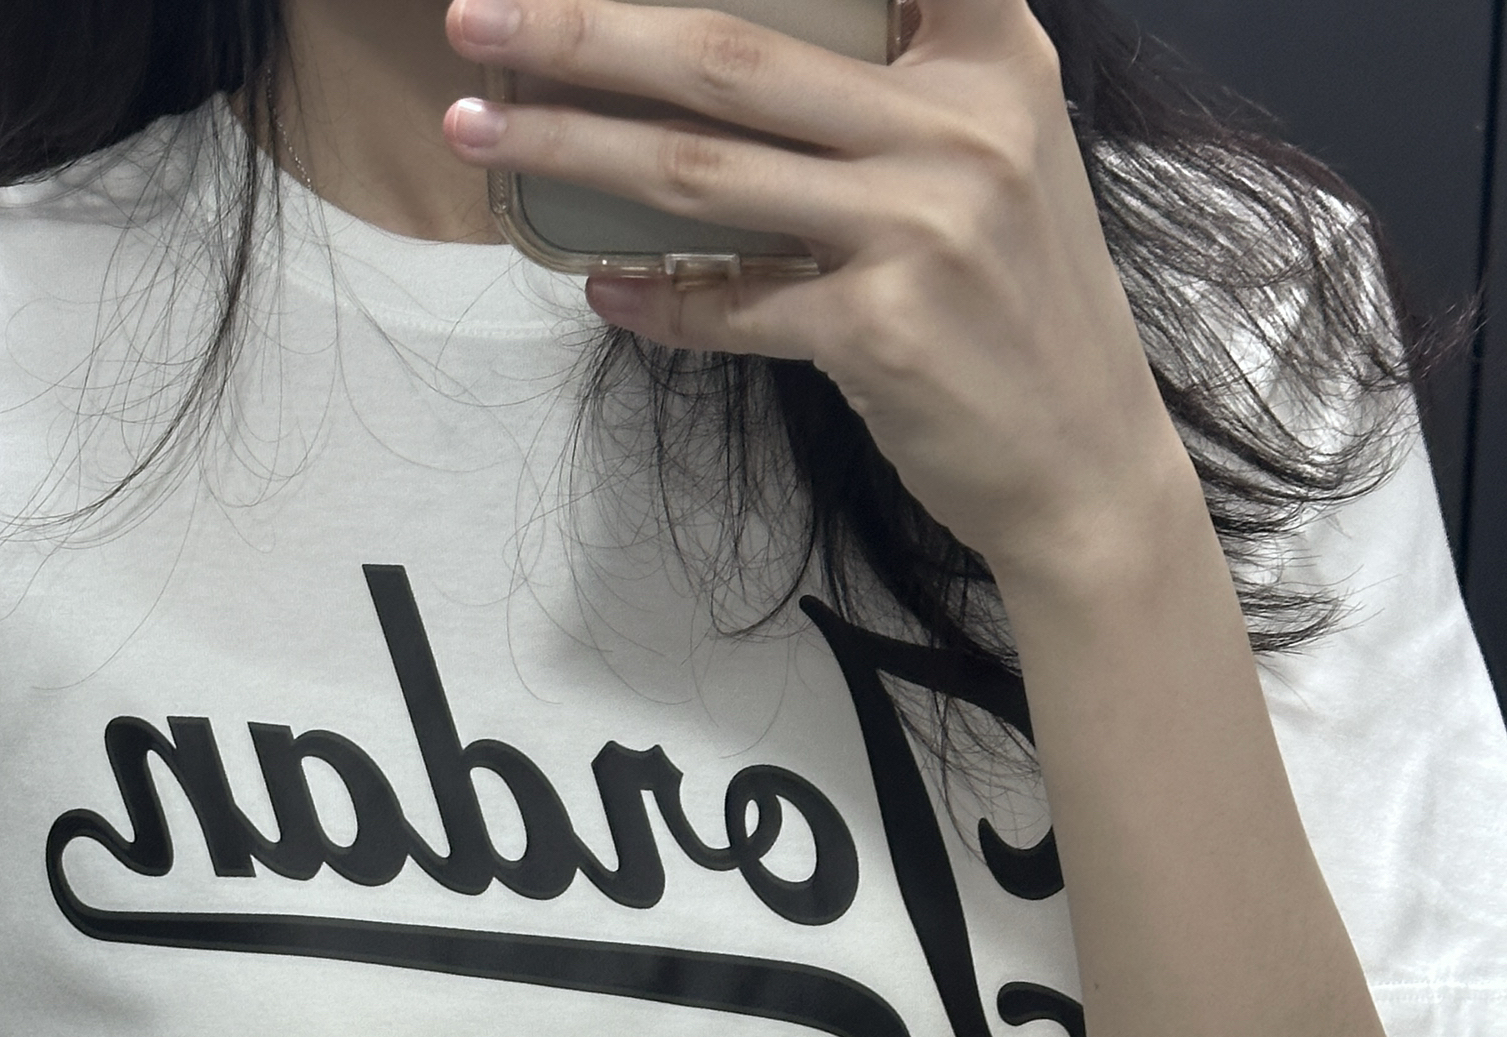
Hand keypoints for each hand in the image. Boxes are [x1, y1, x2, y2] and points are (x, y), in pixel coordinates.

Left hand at [443, 0, 1192, 589]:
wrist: (1084, 466)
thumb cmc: (1022, 309)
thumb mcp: (1002, 154)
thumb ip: (904, 86)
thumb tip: (736, 61)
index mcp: (989, 55)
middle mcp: (958, 123)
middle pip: (727, 52)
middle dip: (583, 28)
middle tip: (477, 13)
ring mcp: (919, 228)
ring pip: (701, 168)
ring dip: (571, 146)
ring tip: (480, 129)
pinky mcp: (879, 331)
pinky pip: (730, 305)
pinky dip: (656, 299)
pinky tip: (599, 290)